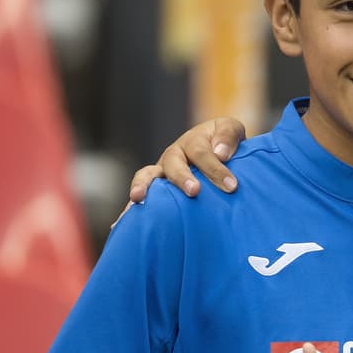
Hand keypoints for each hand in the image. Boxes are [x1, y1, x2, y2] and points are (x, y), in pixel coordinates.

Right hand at [128, 117, 247, 202]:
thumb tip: (221, 153)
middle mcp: (174, 155)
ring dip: (142, 186)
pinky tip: (121, 223)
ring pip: (147, 175)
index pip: (202, 153)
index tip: (231, 185)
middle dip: (182, 178)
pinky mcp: (156, 189)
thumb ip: (228, 136)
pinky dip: (129, 208)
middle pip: (173, 163)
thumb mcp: (231, 129)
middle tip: (194, 191)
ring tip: (138, 198)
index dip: (215, 168)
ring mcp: (162, 172)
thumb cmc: (225, 143)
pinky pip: (140, 196)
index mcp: (193, 141)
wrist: (219, 152)